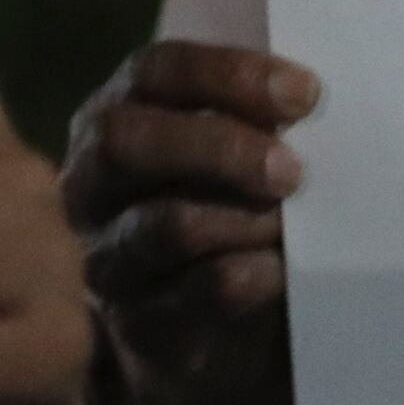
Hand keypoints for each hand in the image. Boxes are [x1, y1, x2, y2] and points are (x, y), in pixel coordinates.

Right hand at [59, 40, 319, 395]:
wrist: (210, 332)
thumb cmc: (227, 215)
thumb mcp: (231, 156)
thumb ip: (257, 123)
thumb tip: (311, 104)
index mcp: (117, 116)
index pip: (155, 72)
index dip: (227, 75)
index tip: (304, 94)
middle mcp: (92, 181)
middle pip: (125, 140)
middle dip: (218, 147)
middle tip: (292, 171)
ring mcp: (107, 255)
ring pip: (161, 225)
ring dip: (243, 221)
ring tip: (292, 227)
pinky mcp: (138, 323)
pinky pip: (197, 293)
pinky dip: (253, 276)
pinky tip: (283, 272)